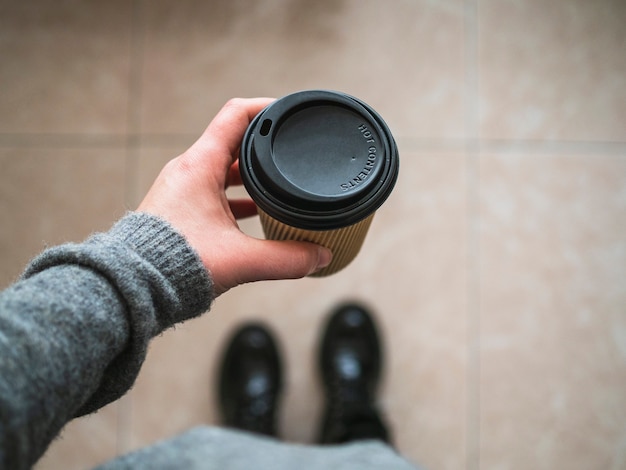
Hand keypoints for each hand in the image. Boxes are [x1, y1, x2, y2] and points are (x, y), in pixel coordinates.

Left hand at [138, 98, 331, 295]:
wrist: (134, 286)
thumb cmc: (173, 265)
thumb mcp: (240, 260)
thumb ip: (286, 259)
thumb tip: (320, 257)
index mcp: (200, 166)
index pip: (235, 115)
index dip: (265, 107)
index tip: (289, 111)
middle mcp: (187, 171)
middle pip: (233, 142)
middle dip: (265, 146)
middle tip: (291, 150)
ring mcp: (181, 189)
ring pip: (223, 169)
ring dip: (250, 174)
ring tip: (278, 183)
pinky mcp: (178, 209)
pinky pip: (213, 191)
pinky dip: (235, 195)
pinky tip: (255, 213)